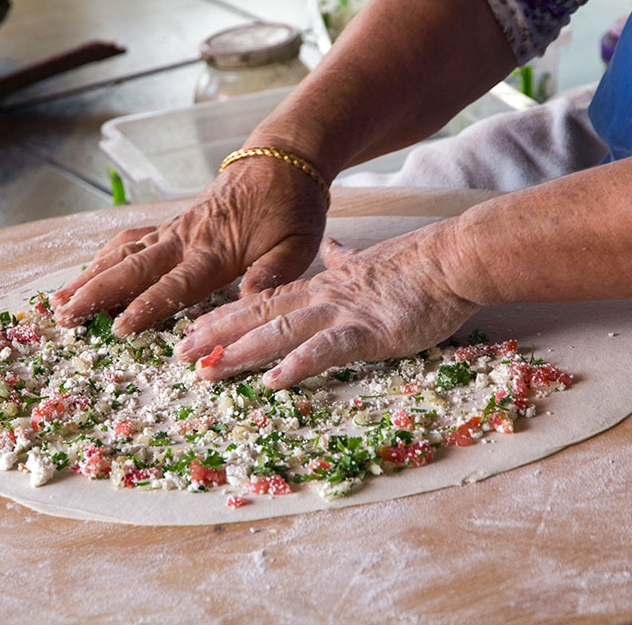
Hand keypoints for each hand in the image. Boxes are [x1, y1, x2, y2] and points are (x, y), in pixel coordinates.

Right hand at [50, 157, 326, 334]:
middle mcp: (188, 239)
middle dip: (98, 293)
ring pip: (124, 254)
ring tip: (58, 301)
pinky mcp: (172, 224)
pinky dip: (104, 256)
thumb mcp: (299, 242)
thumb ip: (273, 273)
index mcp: (217, 250)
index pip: (176, 283)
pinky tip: (85, 271)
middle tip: (65, 317)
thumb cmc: (292, 206)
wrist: (283, 160)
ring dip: (91, 277)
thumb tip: (246, 301)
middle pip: (135, 268)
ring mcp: (176, 229)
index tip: (119, 327)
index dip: (147, 305)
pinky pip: (131, 240)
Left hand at [174, 220, 479, 388]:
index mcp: (322, 287)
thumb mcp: (368, 261)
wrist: (451, 259)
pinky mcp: (368, 331)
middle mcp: (322, 299)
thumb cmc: (417, 266)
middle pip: (259, 316)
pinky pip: (326, 350)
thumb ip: (343, 259)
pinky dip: (297, 365)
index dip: (226, 317)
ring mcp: (342, 314)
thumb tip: (332, 250)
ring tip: (209, 370)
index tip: (194, 330)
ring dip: (242, 351)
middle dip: (217, 336)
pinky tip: (273, 381)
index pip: (264, 301)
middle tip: (180, 355)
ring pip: (281, 332)